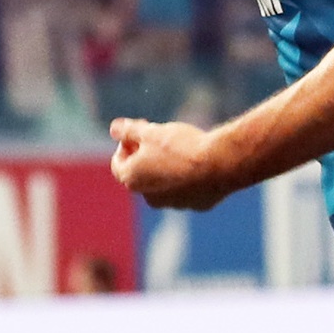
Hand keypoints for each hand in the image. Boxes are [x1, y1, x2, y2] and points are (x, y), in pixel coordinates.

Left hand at [109, 117, 230, 210]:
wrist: (219, 165)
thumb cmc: (181, 147)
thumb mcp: (151, 132)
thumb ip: (128, 130)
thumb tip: (114, 128)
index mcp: (132, 179)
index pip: (118, 162)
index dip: (126, 143)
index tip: (140, 130)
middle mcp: (149, 197)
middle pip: (141, 172)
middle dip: (146, 153)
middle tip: (160, 135)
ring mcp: (173, 204)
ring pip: (163, 181)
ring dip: (166, 165)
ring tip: (181, 147)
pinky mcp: (195, 204)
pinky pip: (186, 187)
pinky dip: (186, 175)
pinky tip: (199, 160)